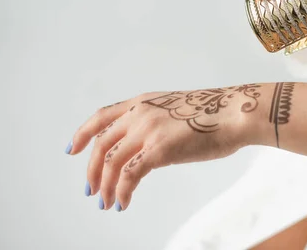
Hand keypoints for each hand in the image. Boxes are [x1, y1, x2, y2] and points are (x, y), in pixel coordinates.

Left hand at [66, 84, 264, 210]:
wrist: (234, 112)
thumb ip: (158, 123)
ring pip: (110, 162)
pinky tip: (124, 202)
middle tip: (91, 190)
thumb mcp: (177, 110)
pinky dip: (121, 191)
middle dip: (91, 171)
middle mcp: (140, 114)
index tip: (72, 150)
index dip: (83, 134)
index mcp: (144, 103)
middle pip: (101, 145)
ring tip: (106, 202)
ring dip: (104, 186)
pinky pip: (129, 175)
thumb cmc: (215, 114)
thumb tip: (151, 145)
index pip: (101, 117)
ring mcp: (148, 131)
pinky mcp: (159, 150)